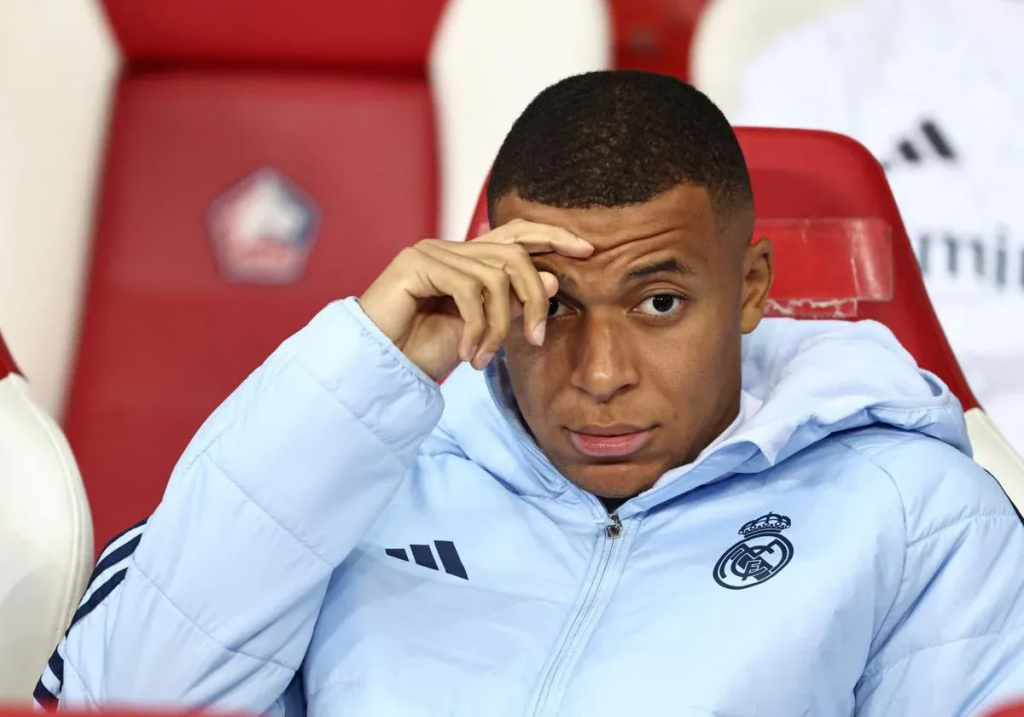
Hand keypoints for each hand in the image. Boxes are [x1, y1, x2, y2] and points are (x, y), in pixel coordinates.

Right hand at [359, 220, 593, 380]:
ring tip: (487, 358)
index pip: (516, 234)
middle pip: (514, 255)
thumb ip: (512, 305)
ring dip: (500, 325)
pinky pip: (468, 290)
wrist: (379, 369)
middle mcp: (449, 248)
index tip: (587, 249)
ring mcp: (431, 252)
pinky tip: (470, 354)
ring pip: (494, 278)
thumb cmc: (425, 351)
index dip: (552, 235)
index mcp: (466, 259)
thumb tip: (553, 280)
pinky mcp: (416, 264)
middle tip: (539, 338)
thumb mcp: (482, 331)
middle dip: (534, 298)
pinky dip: (477, 327)